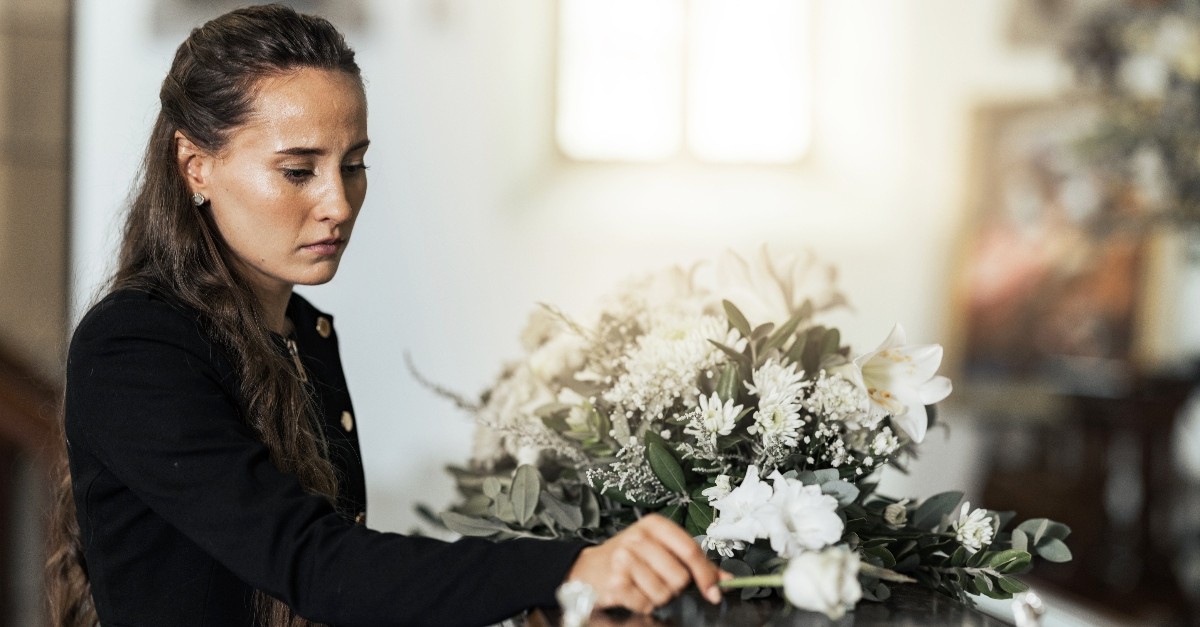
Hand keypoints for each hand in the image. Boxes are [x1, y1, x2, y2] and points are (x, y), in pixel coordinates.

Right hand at [563, 514, 726, 613]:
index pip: (690, 550)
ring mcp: (623, 559)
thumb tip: (725, 579)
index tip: (713, 591)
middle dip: (675, 586)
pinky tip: (634, 592)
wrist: (590, 568)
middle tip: (661, 580)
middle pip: (679, 576)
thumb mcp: (661, 549)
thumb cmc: (631, 557)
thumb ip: (695, 563)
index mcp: (655, 525)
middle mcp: (638, 538)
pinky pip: (645, 603)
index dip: (706, 574)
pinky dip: (643, 604)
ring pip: (664, 592)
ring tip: (645, 585)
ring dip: (658, 596)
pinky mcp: (614, 582)